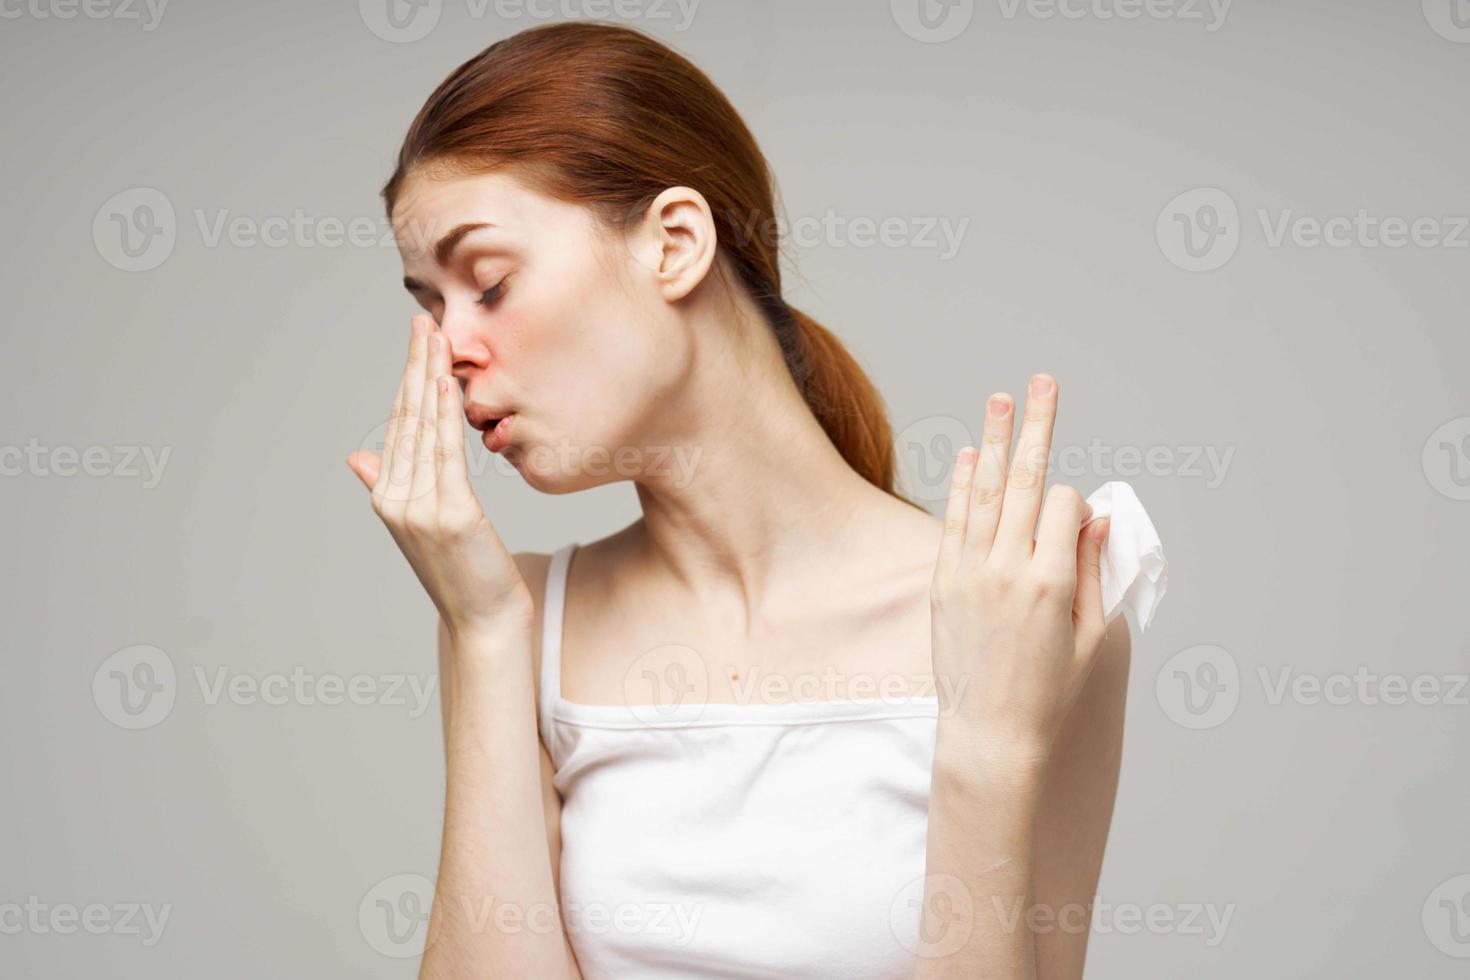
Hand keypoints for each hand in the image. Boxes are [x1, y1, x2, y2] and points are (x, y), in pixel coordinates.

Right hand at [346, 315, 532, 638]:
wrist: (483, 619)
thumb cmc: (465, 571)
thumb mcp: (424, 526)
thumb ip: (388, 486)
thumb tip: (356, 457)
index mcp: (388, 497)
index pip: (398, 425)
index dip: (408, 379)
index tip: (419, 340)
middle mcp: (396, 500)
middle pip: (406, 419)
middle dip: (415, 366)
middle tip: (423, 321)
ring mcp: (419, 508)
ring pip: (423, 430)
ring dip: (429, 379)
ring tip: (436, 338)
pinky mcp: (450, 515)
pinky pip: (445, 456)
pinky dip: (444, 416)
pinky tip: (446, 383)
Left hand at [929, 374, 1110, 764]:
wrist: (991, 735)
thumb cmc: (1050, 694)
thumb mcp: (1090, 637)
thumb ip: (1093, 572)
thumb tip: (1098, 518)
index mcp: (1052, 584)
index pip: (1065, 506)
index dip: (1076, 503)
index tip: (1079, 522)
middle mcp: (1007, 570)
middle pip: (1025, 481)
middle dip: (1037, 426)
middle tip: (1041, 381)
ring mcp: (970, 574)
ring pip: (986, 492)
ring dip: (995, 440)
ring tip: (1001, 398)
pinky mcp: (944, 584)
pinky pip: (952, 522)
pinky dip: (961, 486)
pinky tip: (971, 453)